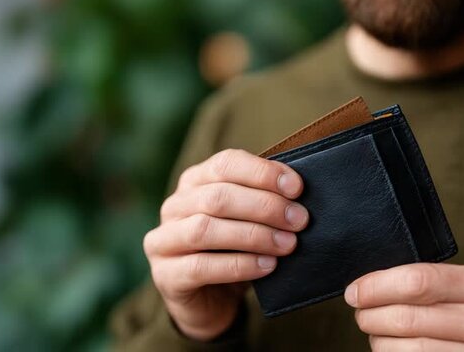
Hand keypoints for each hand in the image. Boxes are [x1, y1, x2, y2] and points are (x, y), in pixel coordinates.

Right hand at [144, 149, 307, 340]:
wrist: (211, 301)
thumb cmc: (234, 251)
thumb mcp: (248, 220)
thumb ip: (263, 201)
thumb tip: (298, 194)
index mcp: (194, 181)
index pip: (225, 164)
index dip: (262, 173)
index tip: (297, 188)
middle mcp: (174, 206)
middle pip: (217, 197)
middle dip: (264, 206)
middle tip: (299, 220)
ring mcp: (164, 241)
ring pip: (205, 229)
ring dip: (253, 236)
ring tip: (287, 244)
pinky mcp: (167, 275)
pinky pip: (201, 266)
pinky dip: (239, 265)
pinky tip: (267, 266)